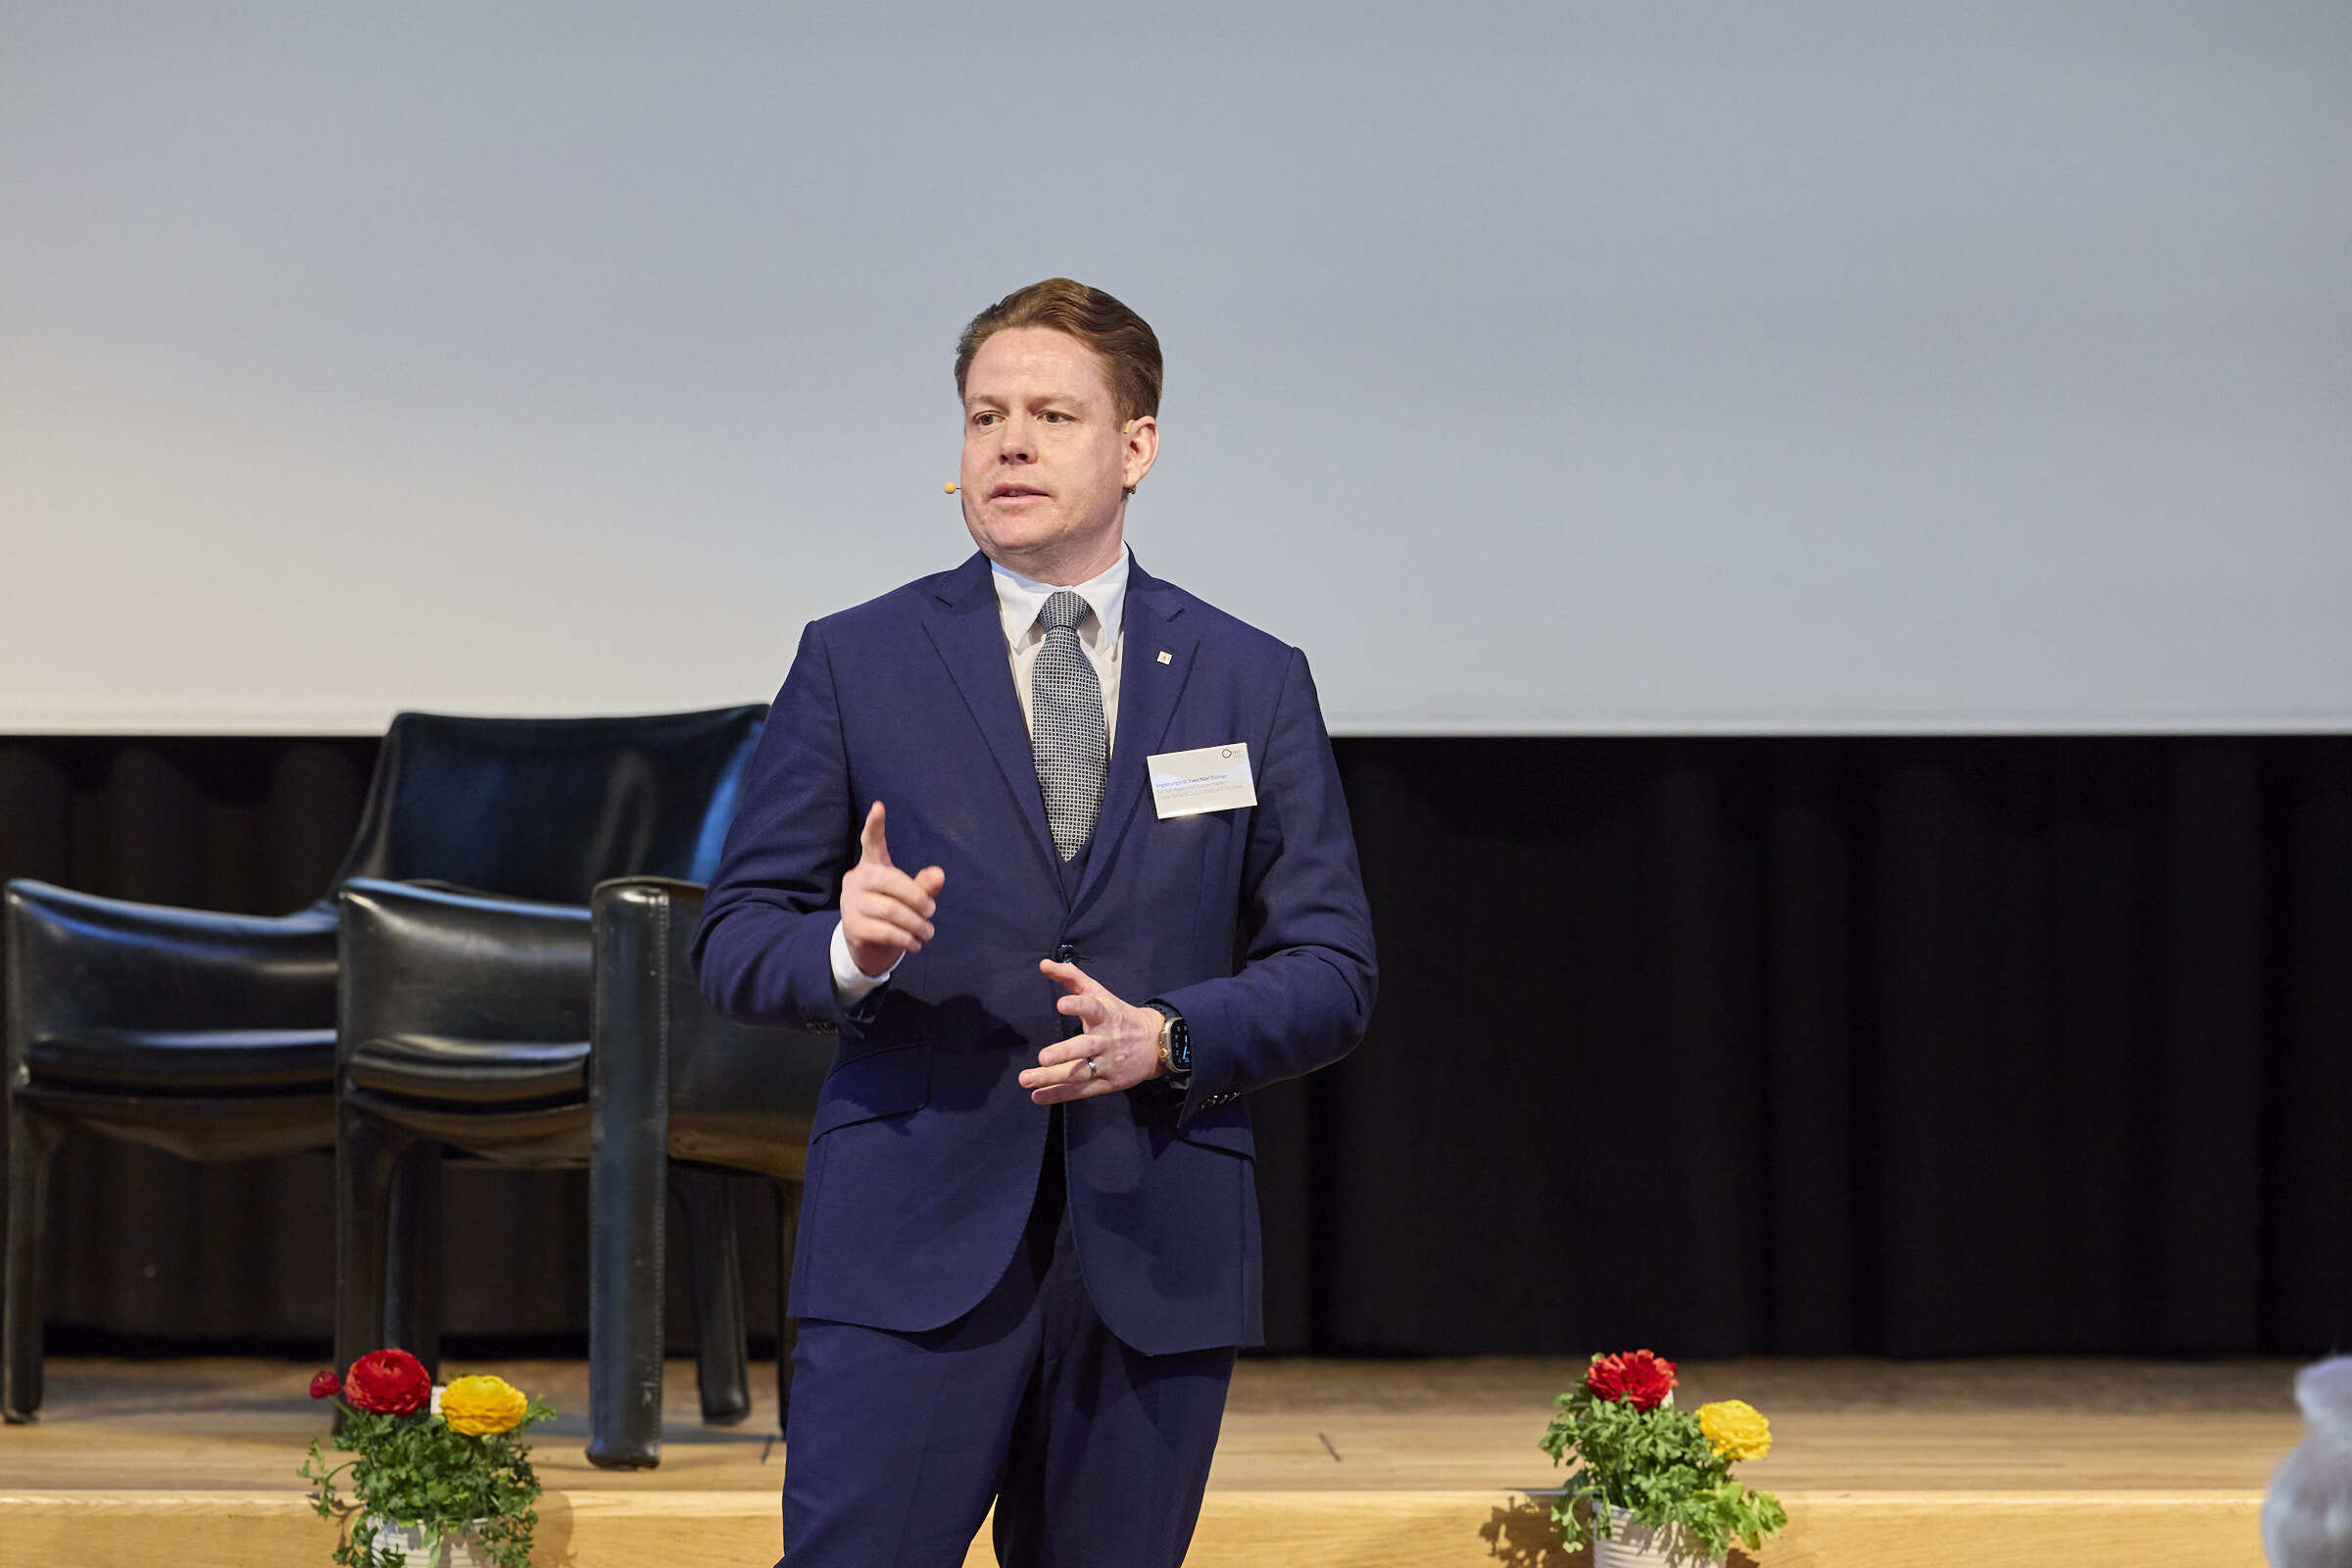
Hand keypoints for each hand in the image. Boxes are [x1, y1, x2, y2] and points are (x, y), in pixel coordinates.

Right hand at [839, 802, 945, 978]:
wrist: (867, 945)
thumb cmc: (892, 911)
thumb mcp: (910, 897)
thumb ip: (924, 885)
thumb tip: (939, 874)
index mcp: (871, 865)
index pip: (871, 842)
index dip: (875, 825)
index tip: (879, 806)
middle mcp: (856, 879)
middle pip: (891, 880)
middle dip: (918, 898)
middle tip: (932, 912)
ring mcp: (850, 903)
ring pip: (891, 910)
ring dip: (916, 925)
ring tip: (928, 932)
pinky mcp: (852, 927)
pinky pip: (885, 931)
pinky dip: (906, 939)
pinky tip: (915, 944)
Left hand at [1020, 960, 1166, 1102]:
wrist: (1155, 1043)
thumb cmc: (1118, 1015)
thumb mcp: (1100, 993)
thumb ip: (1072, 977)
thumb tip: (1044, 964)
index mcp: (1105, 1015)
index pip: (1093, 1007)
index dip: (1078, 1005)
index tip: (1061, 1004)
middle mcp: (1107, 1040)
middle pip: (1085, 1047)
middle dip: (1064, 1052)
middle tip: (1043, 1057)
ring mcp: (1108, 1063)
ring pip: (1080, 1072)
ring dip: (1053, 1078)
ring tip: (1027, 1080)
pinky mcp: (1108, 1083)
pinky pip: (1082, 1091)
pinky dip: (1059, 1094)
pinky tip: (1037, 1096)